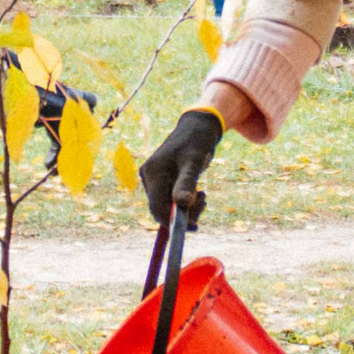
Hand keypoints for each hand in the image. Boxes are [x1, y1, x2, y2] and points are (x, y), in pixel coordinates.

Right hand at [140, 107, 223, 225]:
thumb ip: (186, 183)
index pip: (157, 207)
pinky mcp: (160, 179)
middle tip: (204, 204)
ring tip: (203, 196)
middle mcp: (149, 175)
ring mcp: (153, 177)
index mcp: (153, 172)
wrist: (197, 127)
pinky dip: (184, 200)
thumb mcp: (194, 162)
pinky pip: (170, 197)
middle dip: (182, 213)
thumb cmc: (197, 142)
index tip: (193, 226)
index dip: (172, 221)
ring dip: (185, 207)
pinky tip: (198, 192)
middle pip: (161, 207)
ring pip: (167, 204)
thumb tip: (182, 205)